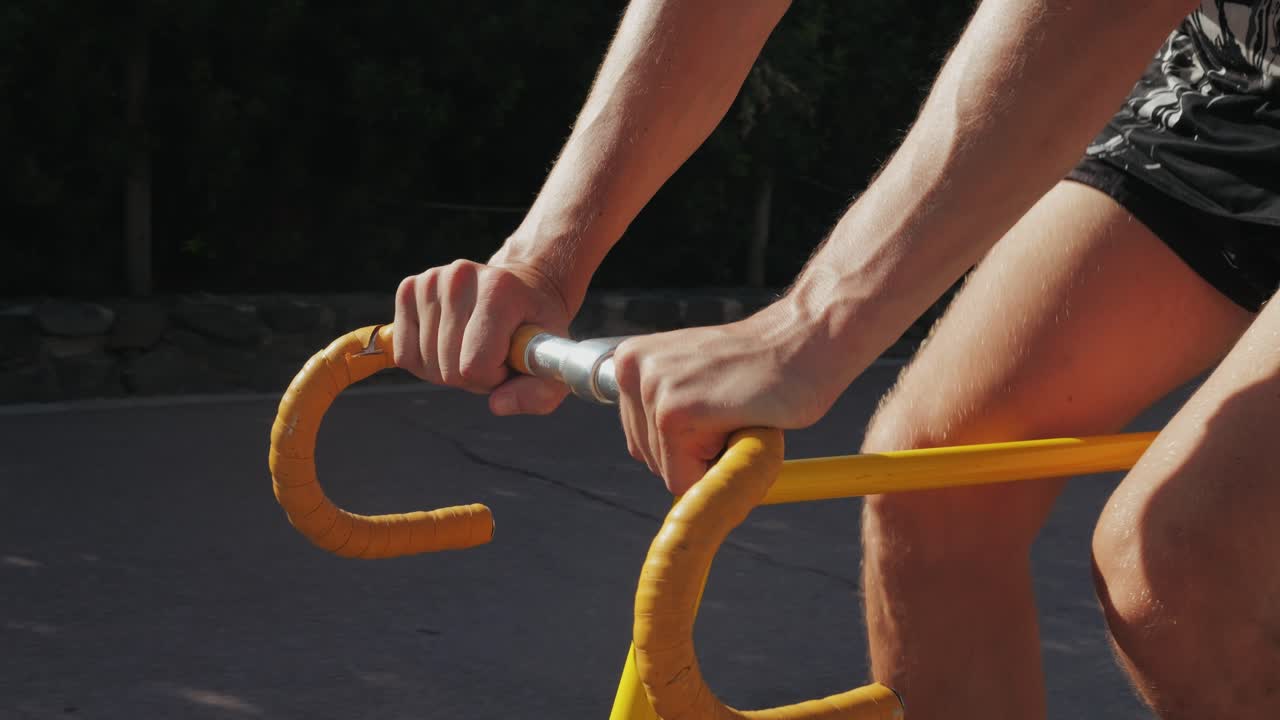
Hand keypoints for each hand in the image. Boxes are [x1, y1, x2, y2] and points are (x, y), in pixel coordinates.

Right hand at [393, 259, 571, 415]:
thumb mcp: (552, 361)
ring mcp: (431, 280)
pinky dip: (426, 362)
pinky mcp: (408, 289)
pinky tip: (450, 342)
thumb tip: (498, 405)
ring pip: (425, 364)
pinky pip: (405, 354)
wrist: (521, 289)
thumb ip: (540, 393)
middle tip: (493, 355)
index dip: (492, 378)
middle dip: (472, 376)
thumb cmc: (536, 328)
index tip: (508, 362)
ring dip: (450, 369)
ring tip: (474, 346)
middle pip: (448, 368)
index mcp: (499, 289)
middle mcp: (460, 277)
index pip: (475, 365)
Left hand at [612, 298, 853, 494]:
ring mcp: (652, 391)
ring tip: (739, 411)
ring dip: (713, 456)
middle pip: (651, 458)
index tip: (717, 409)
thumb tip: (654, 461)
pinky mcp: (674, 413)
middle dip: (697, 451)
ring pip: (670, 471)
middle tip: (733, 409)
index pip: (642, 440)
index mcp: (632, 362)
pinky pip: (686, 481)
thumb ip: (667, 405)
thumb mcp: (695, 376)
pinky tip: (742, 423)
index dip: (687, 441)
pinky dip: (721, 470)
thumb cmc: (763, 367)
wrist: (807, 340)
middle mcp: (632, 371)